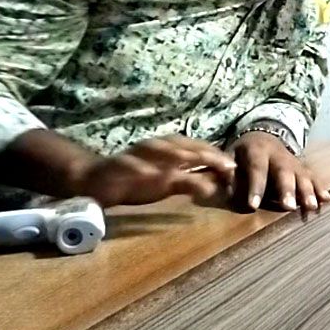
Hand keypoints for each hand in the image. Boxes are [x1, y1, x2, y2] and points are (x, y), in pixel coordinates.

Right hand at [73, 135, 235, 206]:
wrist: (96, 182)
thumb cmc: (136, 181)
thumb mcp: (168, 183)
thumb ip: (192, 181)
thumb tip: (219, 183)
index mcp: (167, 151)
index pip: (196, 148)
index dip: (214, 155)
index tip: (234, 167)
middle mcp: (155, 150)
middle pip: (182, 146)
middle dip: (205, 153)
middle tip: (225, 164)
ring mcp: (136, 156)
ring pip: (157, 149)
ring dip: (176, 153)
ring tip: (194, 160)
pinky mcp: (117, 165)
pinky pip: (129, 164)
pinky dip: (140, 167)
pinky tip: (152, 173)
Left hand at [228, 132, 329, 212]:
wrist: (262, 136)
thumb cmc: (242, 153)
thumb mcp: (230, 155)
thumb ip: (226, 169)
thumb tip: (223, 181)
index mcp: (257, 150)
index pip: (257, 168)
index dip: (255, 186)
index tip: (253, 205)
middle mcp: (279, 154)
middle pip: (284, 171)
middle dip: (287, 189)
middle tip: (289, 207)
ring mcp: (293, 160)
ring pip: (302, 174)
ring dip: (308, 191)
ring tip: (312, 207)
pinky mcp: (303, 167)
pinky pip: (313, 177)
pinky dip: (320, 188)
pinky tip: (327, 200)